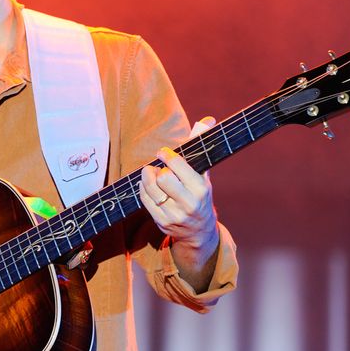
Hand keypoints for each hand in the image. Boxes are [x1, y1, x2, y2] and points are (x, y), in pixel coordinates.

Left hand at [140, 119, 218, 252]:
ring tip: (151, 174)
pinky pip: (144, 200)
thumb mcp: (203, 173)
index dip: (167, 156)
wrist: (199, 230)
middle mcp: (189, 204)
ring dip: (147, 178)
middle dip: (158, 170)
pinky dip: (143, 189)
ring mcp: (174, 215)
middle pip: (163, 178)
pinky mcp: (161, 223)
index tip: (163, 153)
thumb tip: (207, 120)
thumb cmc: (199, 194)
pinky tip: (148, 186)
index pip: (178, 166)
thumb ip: (201, 146)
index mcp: (201, 189)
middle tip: (160, 168)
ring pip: (151, 190)